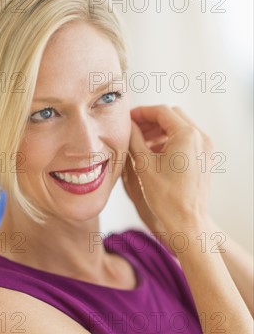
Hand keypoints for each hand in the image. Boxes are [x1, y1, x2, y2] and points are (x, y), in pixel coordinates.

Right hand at [122, 105, 213, 234]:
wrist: (187, 221)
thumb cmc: (166, 197)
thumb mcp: (143, 165)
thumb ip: (134, 139)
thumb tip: (128, 126)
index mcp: (187, 135)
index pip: (161, 111)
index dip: (141, 113)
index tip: (127, 119)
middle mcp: (201, 137)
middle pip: (172, 116)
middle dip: (151, 121)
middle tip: (133, 130)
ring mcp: (206, 147)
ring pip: (180, 127)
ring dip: (160, 131)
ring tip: (141, 143)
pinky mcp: (205, 157)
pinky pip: (187, 140)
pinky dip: (170, 141)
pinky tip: (154, 153)